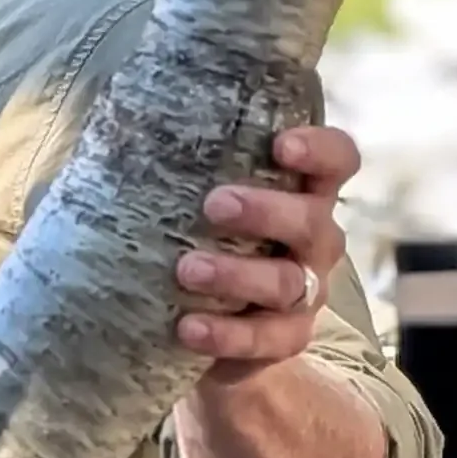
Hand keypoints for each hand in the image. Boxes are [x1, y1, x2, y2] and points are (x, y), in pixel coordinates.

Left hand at [174, 124, 358, 382]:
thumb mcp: (191, 188)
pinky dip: (228, 334)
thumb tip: (120, 118)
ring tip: (187, 270)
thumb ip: (175, 154)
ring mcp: (306, 290)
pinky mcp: (286, 336)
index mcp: (300, 189)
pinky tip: (189, 328)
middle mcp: (314, 238)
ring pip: (289, 282)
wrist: (199, 315)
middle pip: (313, 220)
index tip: (281, 145)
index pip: (337, 159)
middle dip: (268, 211)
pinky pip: (268, 339)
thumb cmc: (196, 226)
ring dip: (238, 275)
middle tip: (215, 205)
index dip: (320, 150)